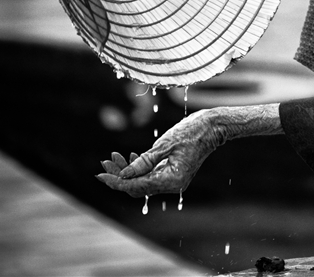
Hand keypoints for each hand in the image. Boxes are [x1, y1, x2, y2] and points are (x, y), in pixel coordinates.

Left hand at [96, 109, 224, 197]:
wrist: (213, 126)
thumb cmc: (192, 131)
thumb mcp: (165, 144)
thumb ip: (144, 161)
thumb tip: (123, 175)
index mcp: (172, 180)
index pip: (137, 186)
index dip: (117, 181)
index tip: (100, 174)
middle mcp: (173, 184)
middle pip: (138, 187)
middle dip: (120, 176)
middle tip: (104, 163)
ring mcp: (173, 180)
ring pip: (143, 181)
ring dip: (128, 172)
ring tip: (113, 158)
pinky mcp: (173, 173)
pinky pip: (151, 176)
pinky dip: (139, 169)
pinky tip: (130, 158)